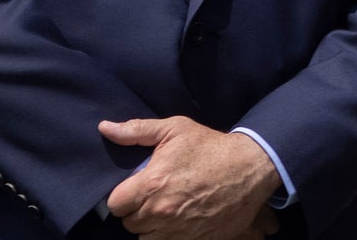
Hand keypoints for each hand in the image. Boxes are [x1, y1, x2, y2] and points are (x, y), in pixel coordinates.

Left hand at [100, 117, 281, 238]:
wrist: (251, 167)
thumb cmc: (211, 147)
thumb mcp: (175, 129)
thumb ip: (136, 130)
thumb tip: (105, 128)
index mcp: (151, 185)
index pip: (115, 205)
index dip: (124, 195)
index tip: (138, 188)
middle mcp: (161, 212)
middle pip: (130, 223)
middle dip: (139, 210)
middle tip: (156, 196)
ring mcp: (178, 230)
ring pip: (147, 237)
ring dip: (153, 226)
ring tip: (168, 209)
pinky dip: (171, 235)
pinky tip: (181, 220)